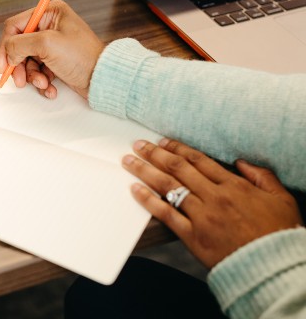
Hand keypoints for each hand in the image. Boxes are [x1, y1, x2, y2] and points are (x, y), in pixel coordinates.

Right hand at [0, 0, 103, 98]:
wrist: (102, 79)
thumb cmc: (84, 57)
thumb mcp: (48, 45)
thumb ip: (20, 44)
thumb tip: (7, 51)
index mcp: (50, 13)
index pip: (16, 26)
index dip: (6, 46)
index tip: (3, 64)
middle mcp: (51, 28)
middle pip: (21, 46)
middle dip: (20, 65)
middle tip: (19, 79)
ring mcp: (54, 46)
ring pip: (29, 62)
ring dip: (33, 76)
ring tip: (43, 83)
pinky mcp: (57, 62)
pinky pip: (40, 72)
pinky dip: (42, 82)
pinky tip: (50, 87)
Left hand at [122, 139, 302, 267]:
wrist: (274, 268)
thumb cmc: (278, 234)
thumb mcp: (281, 198)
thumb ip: (262, 176)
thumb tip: (242, 162)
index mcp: (233, 185)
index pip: (198, 160)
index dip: (177, 148)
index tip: (162, 142)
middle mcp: (214, 196)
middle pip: (178, 169)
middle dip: (155, 154)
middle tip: (139, 144)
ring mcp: (202, 216)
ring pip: (168, 187)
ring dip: (146, 171)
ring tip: (129, 161)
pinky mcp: (193, 236)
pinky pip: (166, 215)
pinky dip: (149, 201)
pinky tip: (135, 190)